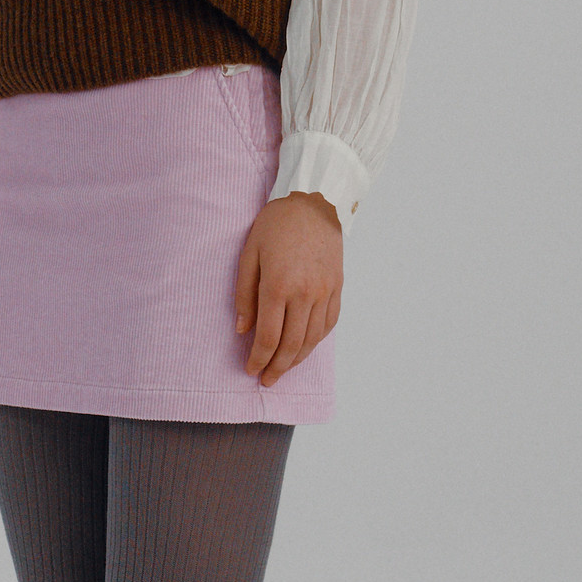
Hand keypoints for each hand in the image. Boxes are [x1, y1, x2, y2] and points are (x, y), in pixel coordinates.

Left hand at [234, 190, 342, 385]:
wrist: (314, 201)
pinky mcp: (338, 287)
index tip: (251, 370)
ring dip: (297, 359)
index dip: (258, 359)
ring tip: (283, 368)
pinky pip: (329, 324)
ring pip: (312, 339)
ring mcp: (325, 292)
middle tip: (267, 380)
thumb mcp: (249, 254)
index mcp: (278, 285)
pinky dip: (316, 341)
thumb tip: (243, 330)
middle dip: (277, 367)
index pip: (268, 336)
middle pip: (292, 344)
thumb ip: (244, 294)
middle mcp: (305, 293)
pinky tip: (305, 347)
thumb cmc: (275, 224)